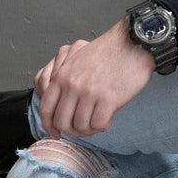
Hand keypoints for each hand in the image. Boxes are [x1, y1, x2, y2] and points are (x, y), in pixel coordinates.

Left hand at [35, 18, 154, 137]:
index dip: (49, 126)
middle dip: (72, 131)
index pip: (46, 109)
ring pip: (81, 126)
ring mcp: (89, 93)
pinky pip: (99, 125)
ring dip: (90, 129)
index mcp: (62, 76)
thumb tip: (58, 102)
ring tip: (98, 120)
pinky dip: (104, 125)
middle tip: (83, 129)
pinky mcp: (107, 99)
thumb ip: (62, 77)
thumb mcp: (76, 59)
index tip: (56, 133)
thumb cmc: (107, 51)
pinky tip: (109, 116)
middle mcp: (72, 85)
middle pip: (62, 122)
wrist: (131, 44)